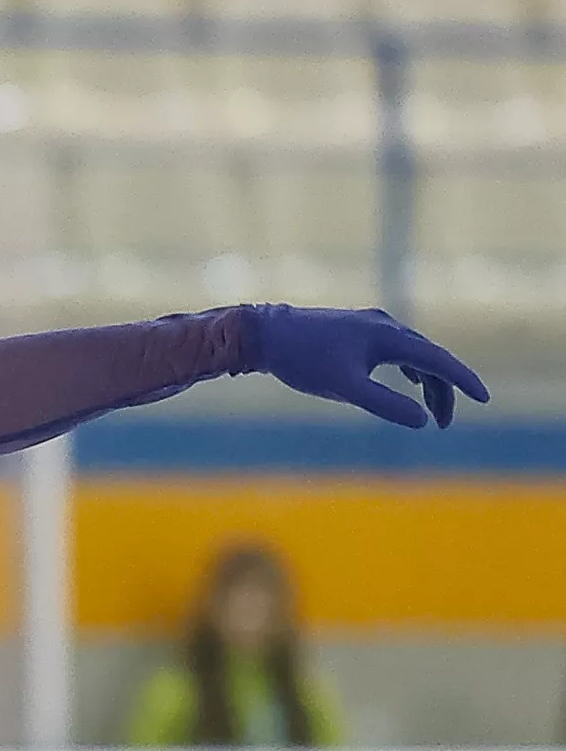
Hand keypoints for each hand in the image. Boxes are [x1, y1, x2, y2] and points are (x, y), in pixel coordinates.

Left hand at [250, 303, 488, 434]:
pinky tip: (411, 383)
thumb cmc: (304, 361)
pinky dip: (410, 369)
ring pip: (414, 354)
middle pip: (430, 359)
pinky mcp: (359, 330)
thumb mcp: (345, 388)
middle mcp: (387, 325)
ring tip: (432, 414)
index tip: (484, 399)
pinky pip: (398, 350)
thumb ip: (385, 404)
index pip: (438, 360)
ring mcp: (373, 325)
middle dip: (444, 391)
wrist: (266, 335)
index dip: (463, 381)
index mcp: (389, 337)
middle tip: (444, 424)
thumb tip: (423, 419)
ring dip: (427, 382)